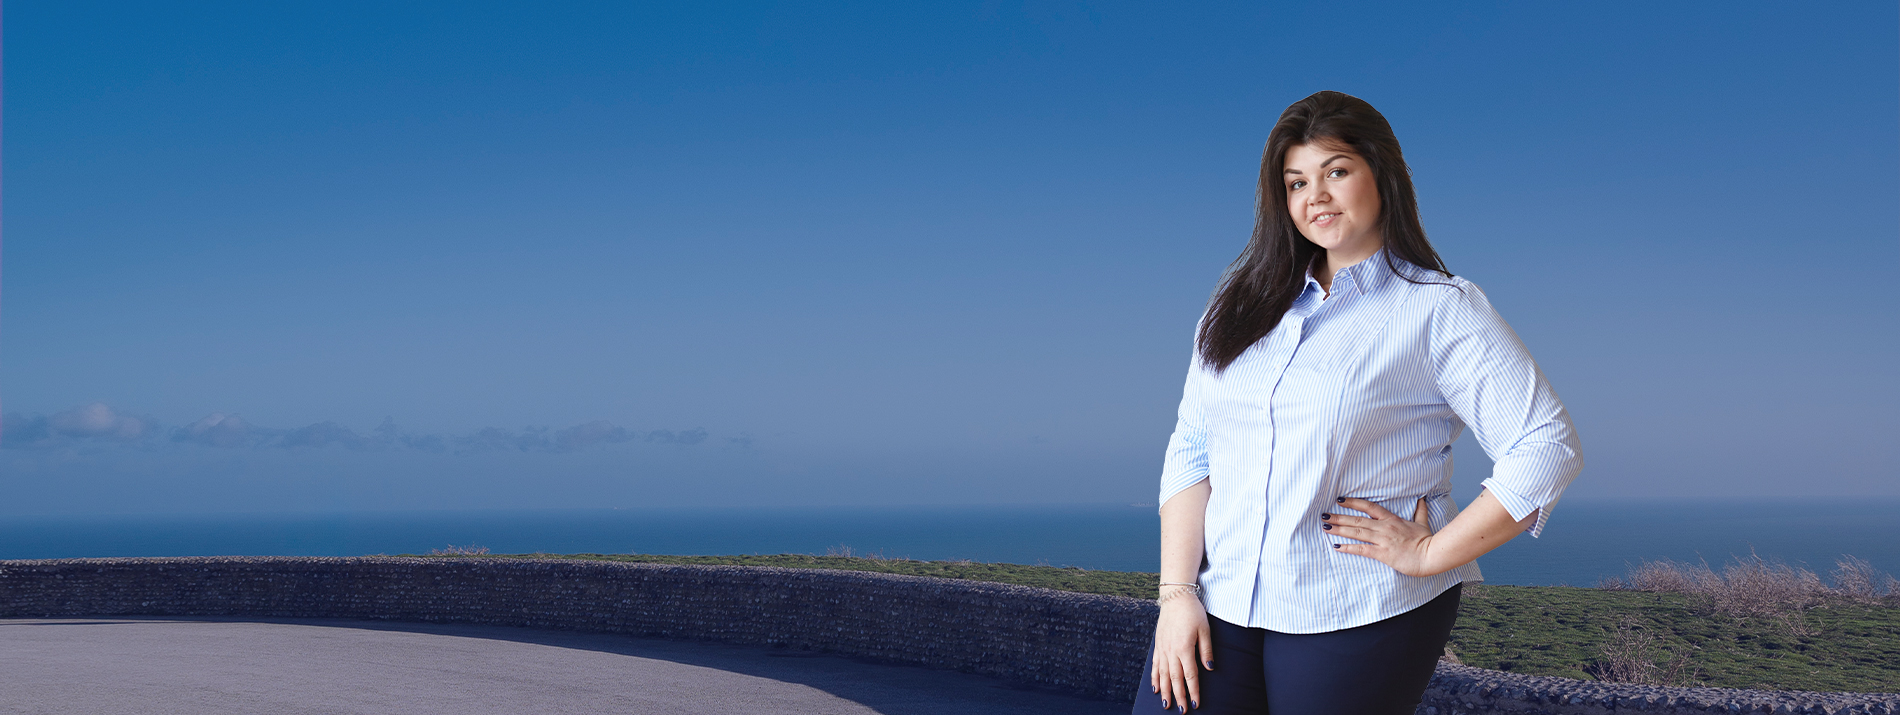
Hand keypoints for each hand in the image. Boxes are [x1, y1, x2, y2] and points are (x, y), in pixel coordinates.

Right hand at [1150, 592, 1211, 712]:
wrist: (1175, 597)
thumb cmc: (1193, 612)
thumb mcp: (1205, 629)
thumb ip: (1206, 650)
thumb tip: (1209, 668)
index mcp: (1185, 648)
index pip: (1190, 675)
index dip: (1193, 691)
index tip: (1196, 704)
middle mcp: (1171, 651)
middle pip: (1175, 679)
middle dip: (1179, 696)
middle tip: (1182, 711)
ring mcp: (1162, 649)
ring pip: (1163, 675)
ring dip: (1165, 691)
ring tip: (1166, 704)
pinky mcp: (1158, 645)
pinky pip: (1155, 665)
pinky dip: (1155, 678)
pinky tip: (1155, 688)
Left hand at [1325, 496, 1439, 576]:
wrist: (1432, 554)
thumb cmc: (1427, 540)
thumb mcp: (1422, 522)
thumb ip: (1420, 511)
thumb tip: (1422, 499)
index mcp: (1392, 519)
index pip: (1369, 507)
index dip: (1353, 503)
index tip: (1340, 500)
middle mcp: (1384, 527)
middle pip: (1357, 520)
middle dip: (1339, 517)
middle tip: (1323, 515)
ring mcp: (1383, 540)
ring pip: (1357, 532)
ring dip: (1339, 529)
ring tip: (1325, 527)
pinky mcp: (1383, 553)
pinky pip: (1362, 549)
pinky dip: (1348, 547)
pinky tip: (1337, 546)